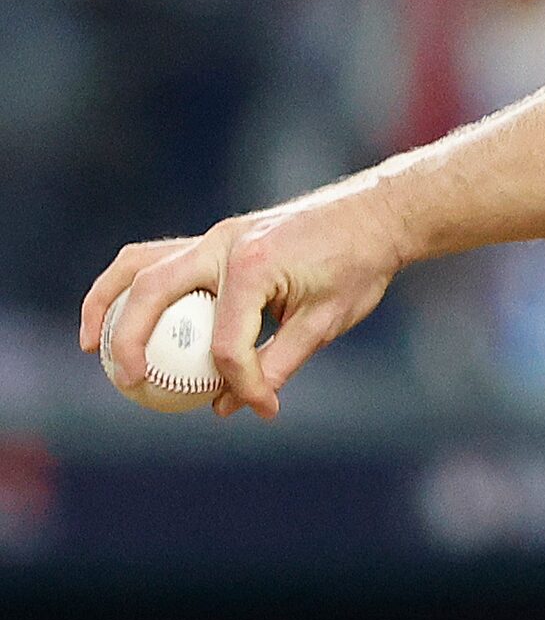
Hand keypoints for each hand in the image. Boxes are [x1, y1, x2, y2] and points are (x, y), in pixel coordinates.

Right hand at [80, 185, 410, 419]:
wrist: (377, 214)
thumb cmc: (358, 265)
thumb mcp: (326, 322)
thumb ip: (277, 363)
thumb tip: (226, 405)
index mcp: (254, 266)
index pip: (228, 342)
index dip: (240, 383)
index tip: (262, 405)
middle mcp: (225, 244)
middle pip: (153, 291)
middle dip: (129, 339)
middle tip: (126, 382)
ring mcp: (217, 236)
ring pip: (141, 264)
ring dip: (107, 301)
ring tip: (93, 345)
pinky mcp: (218, 238)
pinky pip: (160, 259)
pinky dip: (134, 286)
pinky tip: (126, 317)